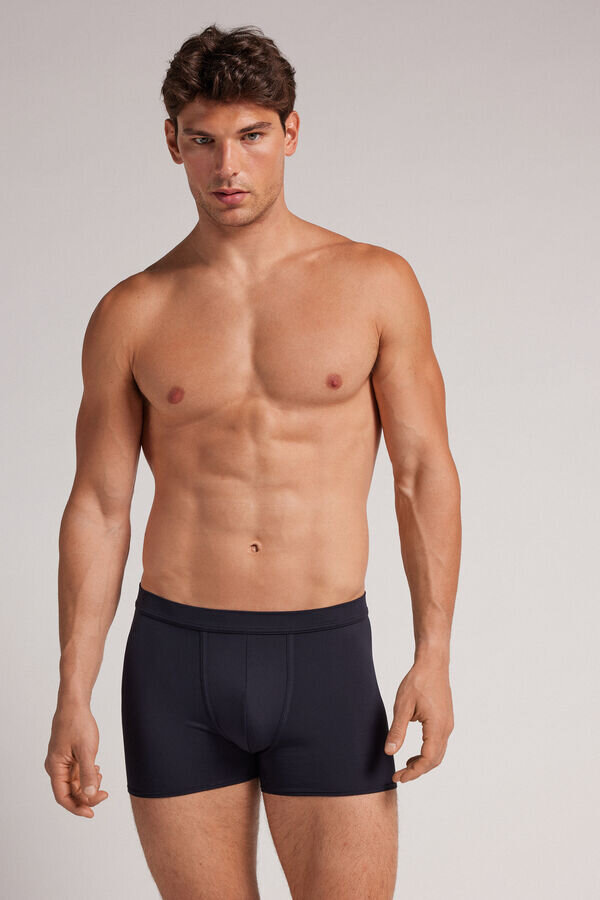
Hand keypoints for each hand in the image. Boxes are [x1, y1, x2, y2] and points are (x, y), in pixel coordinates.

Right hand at [44, 704, 108, 816]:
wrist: (75, 705)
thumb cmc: (77, 724)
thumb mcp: (86, 750)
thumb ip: (88, 773)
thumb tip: (90, 794)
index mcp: (55, 768)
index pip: (63, 797)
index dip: (77, 808)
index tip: (92, 813)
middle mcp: (55, 767)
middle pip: (69, 792)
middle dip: (87, 796)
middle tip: (105, 794)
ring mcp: (61, 762)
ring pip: (74, 783)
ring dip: (88, 785)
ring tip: (101, 776)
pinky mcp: (68, 756)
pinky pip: (76, 773)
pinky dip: (87, 775)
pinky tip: (97, 770)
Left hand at [384, 659, 453, 782]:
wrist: (433, 664)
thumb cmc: (418, 681)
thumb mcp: (402, 706)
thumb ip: (397, 730)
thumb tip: (390, 752)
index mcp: (437, 726)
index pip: (428, 759)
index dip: (413, 772)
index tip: (398, 777)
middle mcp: (446, 728)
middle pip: (435, 760)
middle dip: (417, 771)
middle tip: (399, 776)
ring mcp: (448, 724)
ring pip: (438, 753)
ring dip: (423, 763)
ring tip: (405, 766)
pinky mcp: (445, 720)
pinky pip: (439, 744)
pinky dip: (427, 753)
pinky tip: (414, 753)